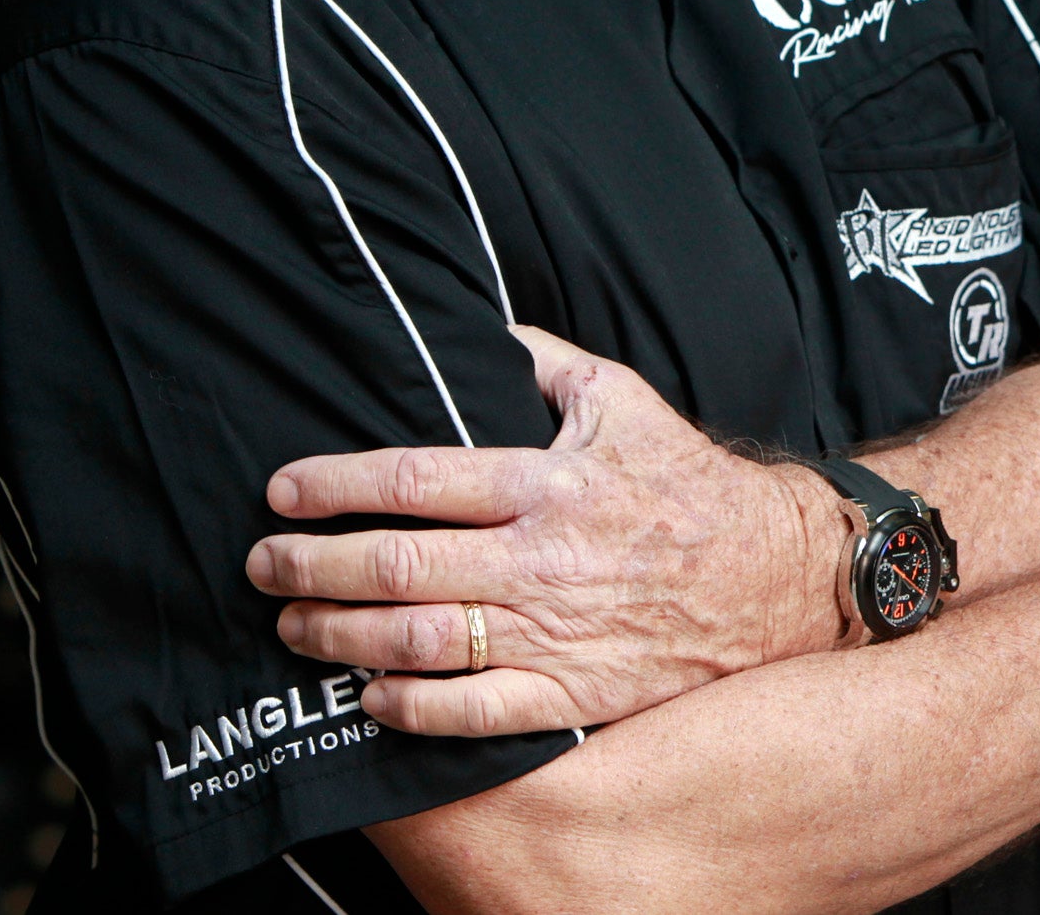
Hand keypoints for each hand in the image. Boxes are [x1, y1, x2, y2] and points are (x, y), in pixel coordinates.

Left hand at [245, 326, 851, 736]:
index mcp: (549, 482)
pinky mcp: (576, 694)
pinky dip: (411, 709)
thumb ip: (544, 363)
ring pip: (421, 641)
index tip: (282, 490)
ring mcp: (557, 634)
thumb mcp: (624, 399)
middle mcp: (543, 561)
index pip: (418, 479)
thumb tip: (478, 326)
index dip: (338, 484)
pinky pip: (475, 713)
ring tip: (293, 626)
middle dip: (316, 565)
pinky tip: (369, 697)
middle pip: (401, 565)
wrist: (777, 576)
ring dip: (341, 637)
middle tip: (262, 565)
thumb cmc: (689, 483)